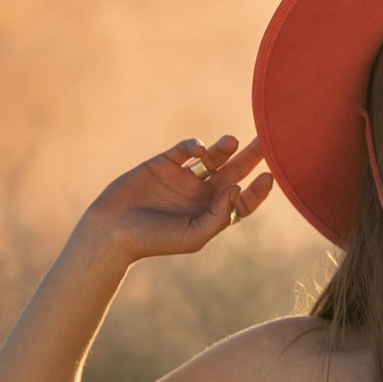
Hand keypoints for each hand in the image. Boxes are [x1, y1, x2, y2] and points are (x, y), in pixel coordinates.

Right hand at [82, 135, 273, 260]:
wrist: (113, 230)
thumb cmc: (155, 240)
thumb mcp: (193, 236)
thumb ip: (219, 216)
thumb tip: (237, 188)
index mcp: (212, 214)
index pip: (243, 200)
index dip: (258, 190)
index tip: (269, 177)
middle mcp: (202, 194)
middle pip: (235, 172)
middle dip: (252, 157)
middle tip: (270, 141)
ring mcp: (184, 177)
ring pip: (214, 157)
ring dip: (225, 147)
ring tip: (233, 140)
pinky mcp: (164, 163)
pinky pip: (186, 149)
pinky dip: (195, 145)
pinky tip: (200, 150)